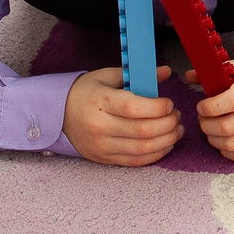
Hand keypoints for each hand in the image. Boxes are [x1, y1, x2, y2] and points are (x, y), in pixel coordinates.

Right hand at [62, 66, 181, 165]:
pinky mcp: (104, 159)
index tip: (169, 103)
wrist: (56, 116)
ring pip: (142, 149)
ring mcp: (102, 145)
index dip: (158, 107)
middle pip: (142, 131)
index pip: (134, 108)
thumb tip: (166, 72)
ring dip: (167, 140)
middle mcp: (100, 126)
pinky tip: (166, 144)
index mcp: (100, 101)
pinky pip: (135, 161)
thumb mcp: (106, 76)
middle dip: (168, 124)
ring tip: (176, 129)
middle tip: (176, 115)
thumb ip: (138, 76)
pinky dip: (156, 154)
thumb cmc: (85, 93)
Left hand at [192, 57, 233, 162]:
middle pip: (227, 127)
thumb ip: (219, 70)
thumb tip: (189, 75)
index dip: (209, 107)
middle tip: (204, 118)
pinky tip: (225, 140)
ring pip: (232, 145)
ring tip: (212, 129)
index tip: (202, 105)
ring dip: (213, 139)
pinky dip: (227, 151)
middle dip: (206, 124)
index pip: (231, 101)